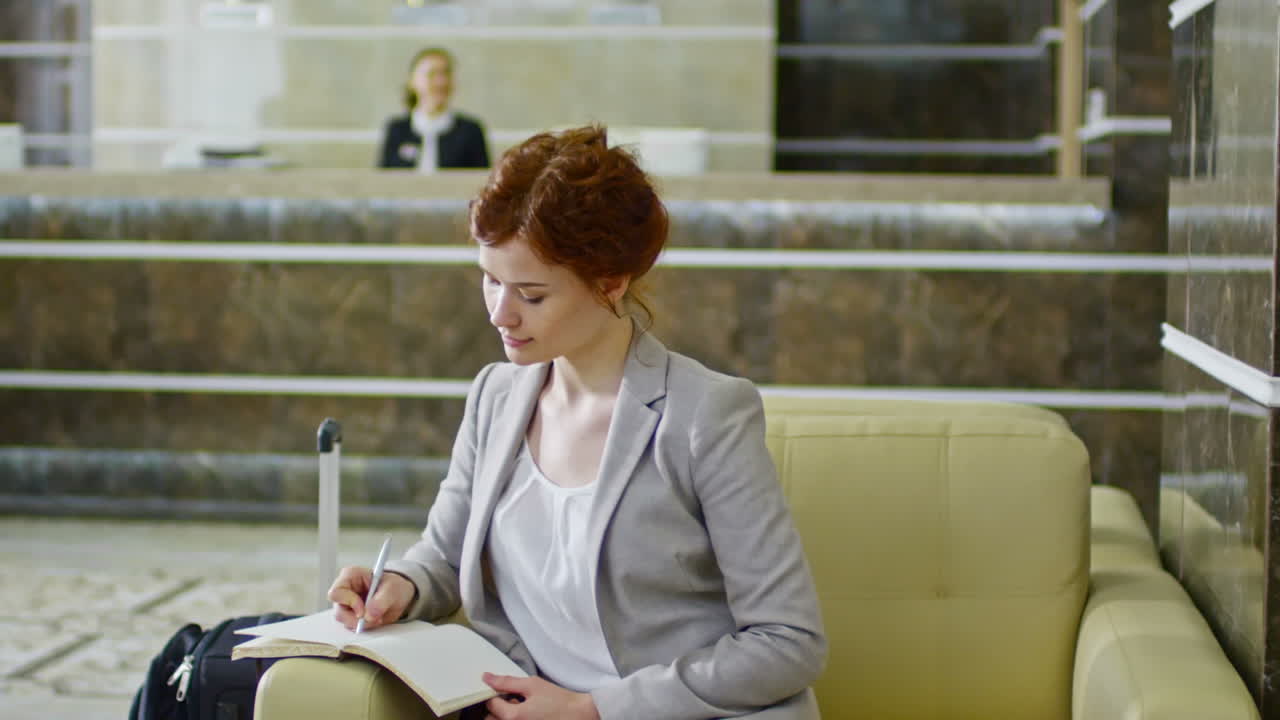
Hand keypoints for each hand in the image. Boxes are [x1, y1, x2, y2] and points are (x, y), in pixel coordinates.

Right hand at [327, 566, 414, 630]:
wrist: (399, 596)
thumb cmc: (394, 586)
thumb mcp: (392, 589)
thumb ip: (381, 601)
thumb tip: (369, 615)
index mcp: (350, 576)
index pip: (336, 593)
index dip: (349, 603)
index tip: (364, 610)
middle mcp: (345, 591)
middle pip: (339, 612)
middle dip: (357, 619)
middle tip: (374, 619)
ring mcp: (346, 605)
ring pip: (344, 622)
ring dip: (363, 624)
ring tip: (378, 617)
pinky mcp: (351, 616)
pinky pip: (352, 627)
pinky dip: (365, 627)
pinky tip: (375, 620)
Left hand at [481, 673, 599, 719]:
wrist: (578, 715)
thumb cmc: (558, 700)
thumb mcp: (532, 685)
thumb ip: (507, 682)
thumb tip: (486, 678)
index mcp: (513, 716)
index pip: (491, 705)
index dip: (494, 694)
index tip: (503, 690)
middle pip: (491, 719)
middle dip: (497, 708)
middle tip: (512, 699)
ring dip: (505, 715)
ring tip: (521, 707)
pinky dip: (515, 719)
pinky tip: (527, 714)